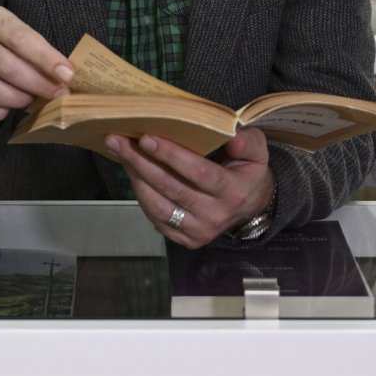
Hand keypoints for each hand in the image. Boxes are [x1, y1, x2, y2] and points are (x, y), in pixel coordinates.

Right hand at [0, 6, 73, 122]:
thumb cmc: (0, 43)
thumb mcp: (17, 35)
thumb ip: (38, 52)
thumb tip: (66, 78)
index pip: (19, 37)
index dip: (45, 57)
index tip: (68, 75)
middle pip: (4, 64)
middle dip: (35, 83)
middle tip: (55, 94)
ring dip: (16, 99)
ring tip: (29, 99)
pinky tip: (7, 109)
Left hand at [105, 126, 271, 248]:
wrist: (250, 208)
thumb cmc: (247, 173)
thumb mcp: (257, 154)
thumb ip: (249, 142)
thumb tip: (233, 135)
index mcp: (233, 192)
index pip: (199, 173)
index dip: (171, 156)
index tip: (146, 138)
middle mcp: (214, 216)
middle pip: (171, 188)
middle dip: (141, 162)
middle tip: (118, 140)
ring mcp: (198, 231)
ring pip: (158, 206)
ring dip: (135, 177)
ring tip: (120, 152)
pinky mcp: (185, 239)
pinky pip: (156, 217)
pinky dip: (141, 194)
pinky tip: (132, 172)